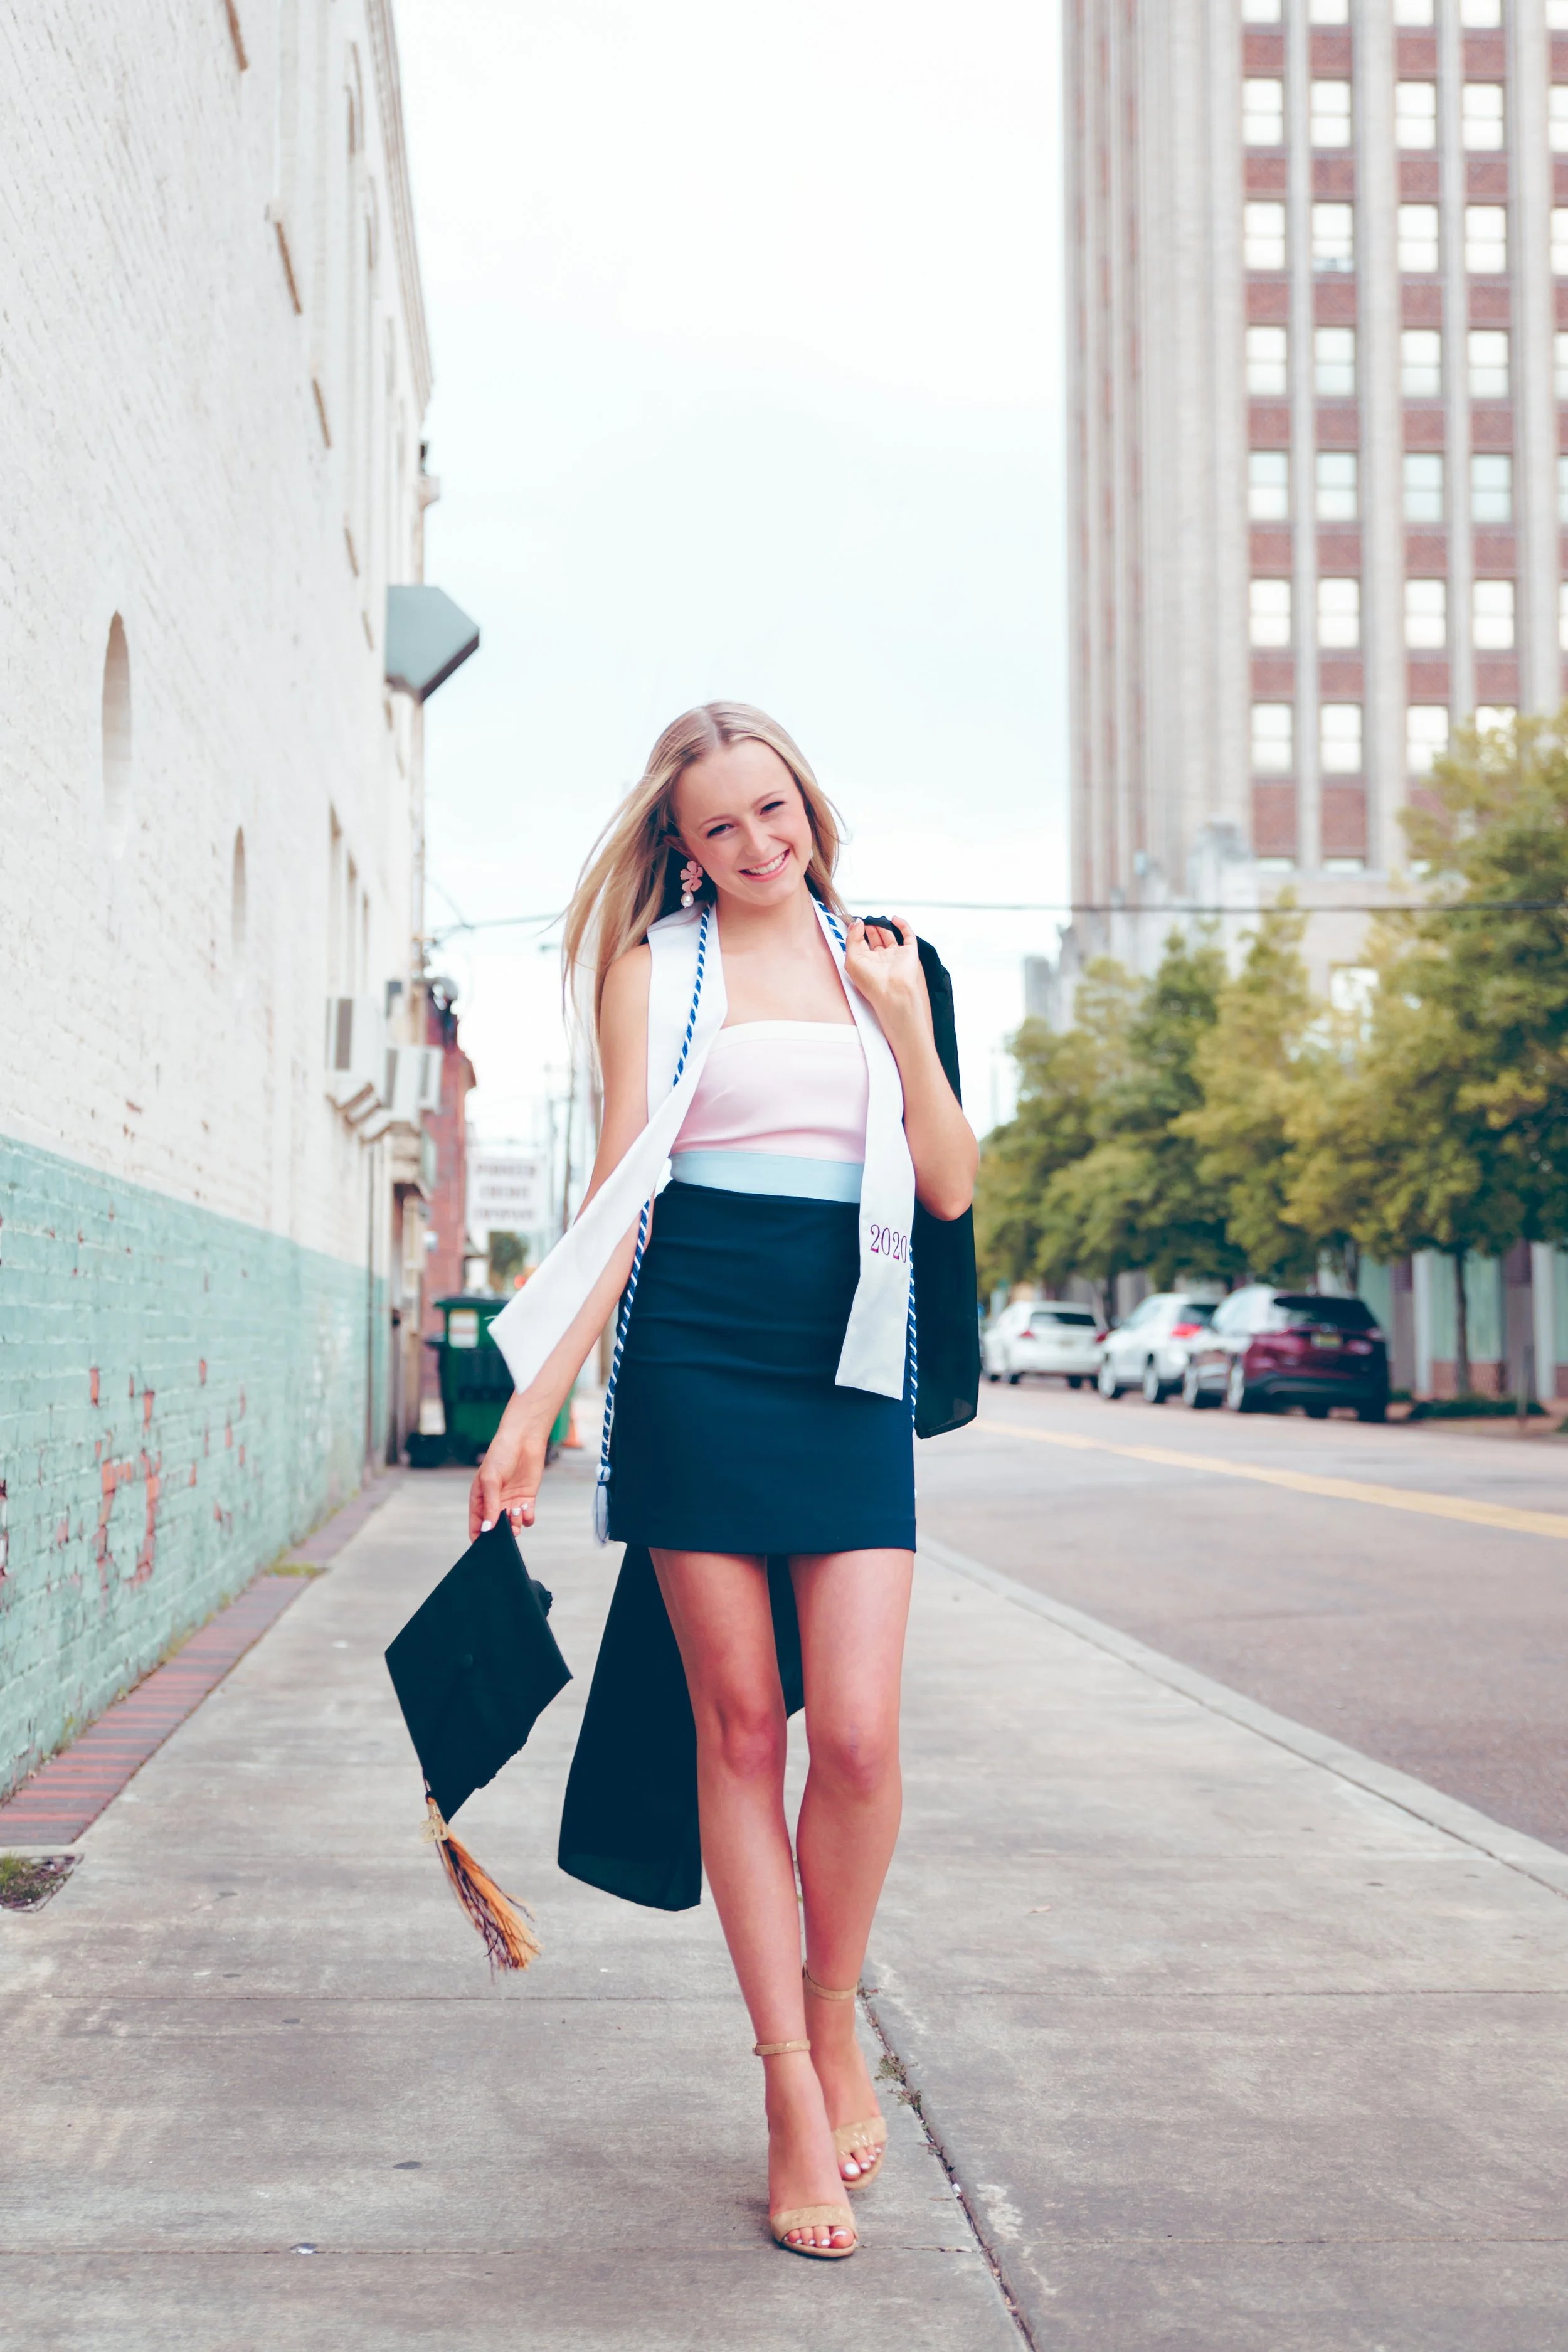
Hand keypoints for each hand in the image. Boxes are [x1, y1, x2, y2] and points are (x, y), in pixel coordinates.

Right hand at [468, 1392, 551, 1541]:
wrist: (523, 1439)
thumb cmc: (500, 1455)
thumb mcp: (490, 1479)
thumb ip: (490, 1505)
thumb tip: (487, 1528)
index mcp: (479, 1500)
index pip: (477, 1526)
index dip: (480, 1538)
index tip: (487, 1545)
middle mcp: (495, 1504)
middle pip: (496, 1529)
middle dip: (501, 1534)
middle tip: (508, 1531)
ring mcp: (511, 1502)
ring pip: (512, 1525)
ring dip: (515, 1524)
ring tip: (517, 1510)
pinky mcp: (526, 1499)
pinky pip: (526, 1517)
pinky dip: (527, 1518)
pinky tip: (526, 1509)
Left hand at [843, 914, 927, 1038]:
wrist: (893, 993)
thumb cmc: (871, 983)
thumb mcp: (852, 960)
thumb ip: (852, 939)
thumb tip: (857, 923)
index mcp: (866, 963)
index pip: (860, 944)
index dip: (857, 932)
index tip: (856, 922)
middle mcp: (880, 960)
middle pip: (875, 939)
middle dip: (870, 927)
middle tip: (867, 918)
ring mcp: (895, 956)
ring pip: (889, 936)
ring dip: (883, 926)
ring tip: (877, 918)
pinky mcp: (909, 953)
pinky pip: (908, 936)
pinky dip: (903, 925)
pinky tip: (894, 919)